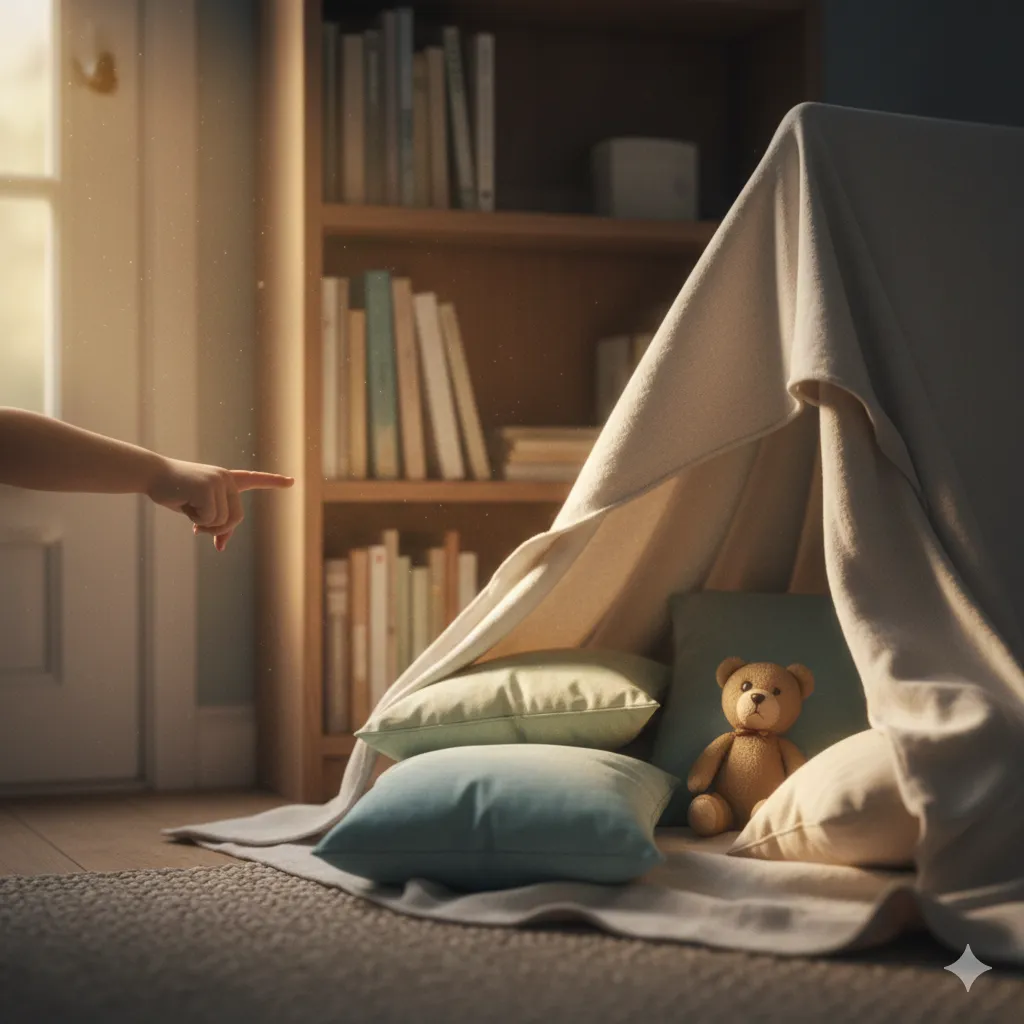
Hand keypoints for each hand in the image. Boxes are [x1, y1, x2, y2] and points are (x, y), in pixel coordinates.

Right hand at [146, 457, 293, 550]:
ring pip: (222, 521)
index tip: (292, 482)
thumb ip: (215, 524)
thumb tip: (221, 546)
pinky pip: (209, 518)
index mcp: (227, 480)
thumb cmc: (175, 492)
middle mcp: (227, 479)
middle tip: (196, 525)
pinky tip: (184, 503)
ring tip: (188, 506)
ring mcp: (219, 481)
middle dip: (218, 529)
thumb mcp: (198, 511)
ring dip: (202, 524)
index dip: (273, 482)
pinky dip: (195, 519)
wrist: (153, 475)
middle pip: (236, 518)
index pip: (254, 480)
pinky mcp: (208, 487)